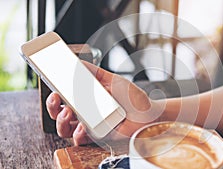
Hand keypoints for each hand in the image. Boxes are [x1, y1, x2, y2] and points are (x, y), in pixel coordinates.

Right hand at [46, 61, 160, 144]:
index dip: (54, 96)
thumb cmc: (132, 97)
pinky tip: (83, 127)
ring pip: (65, 129)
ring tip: (68, 112)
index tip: (53, 90)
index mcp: (86, 99)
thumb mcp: (112, 80)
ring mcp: (90, 126)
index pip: (64, 99)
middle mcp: (85, 113)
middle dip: (52, 108)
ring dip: (61, 121)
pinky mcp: (97, 137)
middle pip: (59, 114)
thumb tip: (79, 62)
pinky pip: (80, 139)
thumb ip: (95, 72)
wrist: (148, 113)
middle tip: (56, 100)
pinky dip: (78, 134)